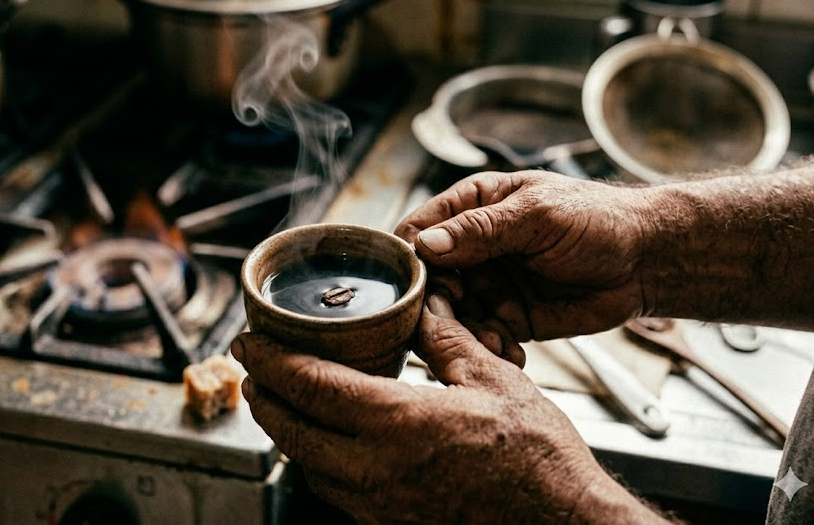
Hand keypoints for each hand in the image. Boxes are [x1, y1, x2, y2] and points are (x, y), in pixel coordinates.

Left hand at [231, 294, 667, 523]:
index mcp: (398, 423)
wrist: (562, 523)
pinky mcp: (389, 523)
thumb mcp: (494, 379)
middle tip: (255, 366)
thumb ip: (446, 340)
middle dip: (264, 394)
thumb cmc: (538, 458)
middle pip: (291, 430)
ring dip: (286, 428)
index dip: (271, 360)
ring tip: (283, 398)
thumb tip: (424, 309)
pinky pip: (333, 489)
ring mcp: (379, 503)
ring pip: (306, 463)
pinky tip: (327, 440)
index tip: (250, 340)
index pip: (310, 386)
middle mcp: (376, 469)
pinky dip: (316, 458)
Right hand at [395, 170, 650, 340]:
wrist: (647, 261)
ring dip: (464, 332)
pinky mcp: (508, 317)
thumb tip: (425, 245)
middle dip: (437, 304)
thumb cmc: (598, 220)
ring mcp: (489, 283)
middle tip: (455, 320)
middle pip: (429, 279)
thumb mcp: (537, 216)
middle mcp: (473, 247)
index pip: (419, 231)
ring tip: (492, 343)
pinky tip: (508, 353)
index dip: (411, 258)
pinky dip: (489, 347)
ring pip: (452, 313)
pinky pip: (482, 335)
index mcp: (473, 207)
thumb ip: (481, 231)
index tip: (421, 283)